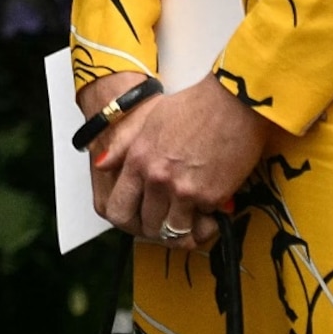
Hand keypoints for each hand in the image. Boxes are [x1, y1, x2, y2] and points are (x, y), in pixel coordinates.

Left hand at [91, 75, 270, 249]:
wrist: (230, 102)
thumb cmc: (191, 106)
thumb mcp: (147, 121)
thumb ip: (122, 147)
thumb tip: (102, 165)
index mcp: (137, 160)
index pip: (118, 211)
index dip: (130, 221)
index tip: (141, 217)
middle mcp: (156, 179)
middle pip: (148, 226)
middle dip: (159, 227)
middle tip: (172, 217)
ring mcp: (183, 190)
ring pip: (175, 231)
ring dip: (184, 227)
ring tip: (193, 216)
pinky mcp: (211, 197)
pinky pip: (203, 222)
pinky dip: (207, 218)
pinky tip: (211, 205)